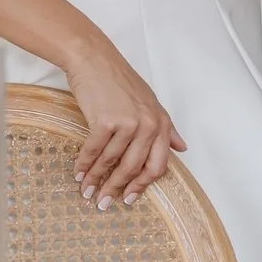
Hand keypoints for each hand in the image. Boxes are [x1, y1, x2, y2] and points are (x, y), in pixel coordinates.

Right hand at [66, 39, 186, 207]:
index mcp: (161, 122)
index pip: (158, 165)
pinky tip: (78, 174)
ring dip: (96, 180)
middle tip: (104, 203)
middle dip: (117, 189)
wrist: (94, 59)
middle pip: (134, 168)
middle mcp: (149, 125)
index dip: (142, 185)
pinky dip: (84, 166)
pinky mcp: (105, 121)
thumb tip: (183, 148)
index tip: (130, 198)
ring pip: (112, 163)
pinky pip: (94, 152)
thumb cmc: (120, 81)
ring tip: (86, 191)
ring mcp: (128, 123)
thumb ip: (167, 128)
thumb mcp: (150, 102)